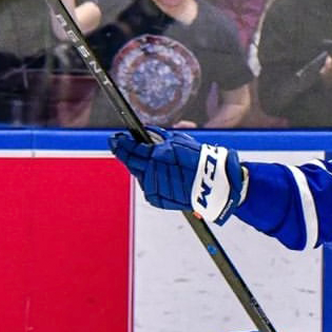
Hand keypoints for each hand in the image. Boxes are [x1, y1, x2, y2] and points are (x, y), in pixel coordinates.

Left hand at [108, 126, 244, 222]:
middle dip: (124, 152)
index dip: (122, 142)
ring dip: (136, 165)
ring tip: (135, 158)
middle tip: (118, 143)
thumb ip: (160, 137)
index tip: (116, 137)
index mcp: (157, 155)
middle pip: (131, 161)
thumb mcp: (181, 141)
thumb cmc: (202, 162)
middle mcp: (152, 171)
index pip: (133, 148)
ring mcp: (154, 186)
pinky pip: (147, 186)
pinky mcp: (158, 198)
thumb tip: (146, 132)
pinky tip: (150, 173)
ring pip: (138, 173)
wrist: (215, 186)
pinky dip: (147, 178)